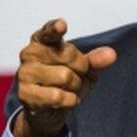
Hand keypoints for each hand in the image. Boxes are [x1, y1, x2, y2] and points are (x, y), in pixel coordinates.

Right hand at [13, 18, 116, 136]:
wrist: (47, 110)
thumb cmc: (64, 81)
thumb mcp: (83, 67)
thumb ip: (95, 59)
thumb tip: (111, 54)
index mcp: (41, 40)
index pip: (49, 31)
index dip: (55, 28)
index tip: (62, 26)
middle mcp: (29, 53)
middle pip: (69, 55)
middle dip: (82, 69)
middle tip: (78, 77)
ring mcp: (24, 73)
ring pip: (65, 77)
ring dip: (77, 87)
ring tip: (71, 89)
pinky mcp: (25, 94)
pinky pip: (58, 96)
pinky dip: (70, 100)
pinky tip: (66, 100)